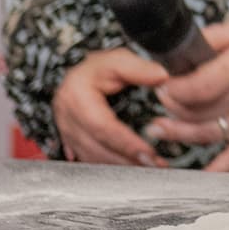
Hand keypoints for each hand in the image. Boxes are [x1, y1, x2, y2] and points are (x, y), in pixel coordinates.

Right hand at [54, 48, 169, 166]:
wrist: (77, 73)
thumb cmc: (98, 66)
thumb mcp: (118, 60)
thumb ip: (139, 69)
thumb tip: (162, 77)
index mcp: (77, 97)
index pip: (102, 127)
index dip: (126, 143)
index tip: (149, 153)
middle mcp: (67, 118)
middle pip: (96, 148)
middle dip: (125, 161)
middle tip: (154, 166)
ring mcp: (66, 132)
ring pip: (91, 158)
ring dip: (119, 168)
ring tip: (147, 169)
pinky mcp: (70, 141)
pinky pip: (88, 159)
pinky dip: (109, 166)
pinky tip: (128, 168)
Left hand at [144, 20, 228, 171]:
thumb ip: (210, 38)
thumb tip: (180, 49)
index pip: (197, 87)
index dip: (173, 89)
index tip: (163, 84)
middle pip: (198, 112)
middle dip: (171, 108)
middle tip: (162, 101)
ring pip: (210, 133)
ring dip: (181, 134)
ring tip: (161, 130)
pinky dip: (219, 168)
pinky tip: (199, 175)